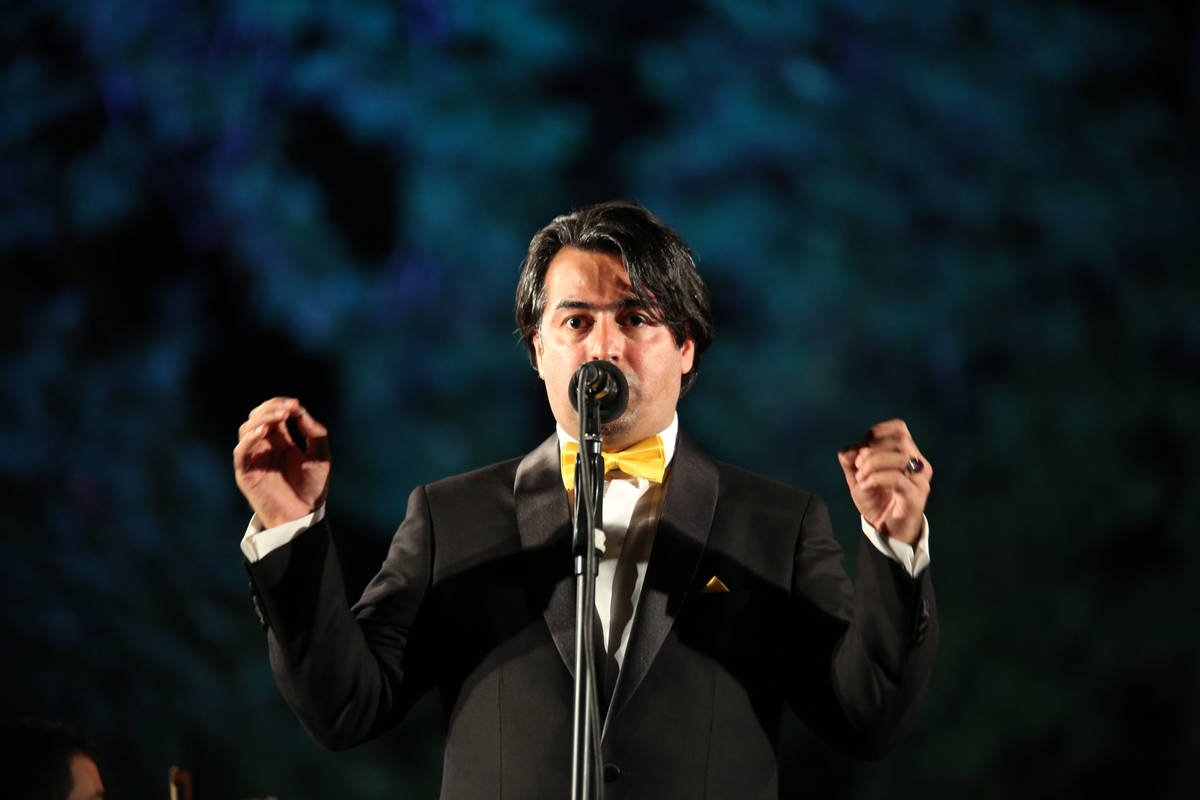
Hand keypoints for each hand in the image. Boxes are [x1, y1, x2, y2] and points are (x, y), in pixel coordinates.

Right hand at [233, 397, 330, 528]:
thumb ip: (314, 433)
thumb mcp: (321, 456)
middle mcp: (265, 446)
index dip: (281, 405)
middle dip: (270, 408)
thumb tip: (300, 411)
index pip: (274, 413)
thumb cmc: (313, 487)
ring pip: (246, 429)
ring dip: (261, 419)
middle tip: (287, 409)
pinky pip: (240, 452)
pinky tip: (263, 432)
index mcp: (281, 440)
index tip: (295, 404)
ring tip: (278, 418)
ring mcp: (254, 458)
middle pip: (257, 417)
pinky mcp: (246, 473)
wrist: (304, 515)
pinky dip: (248, 440)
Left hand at [837, 419, 930, 545]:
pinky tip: (864, 485)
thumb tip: (852, 449)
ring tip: (860, 477)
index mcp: (907, 453)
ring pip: (901, 457)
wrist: (884, 530)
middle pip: (900, 440)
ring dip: (874, 463)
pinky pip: (898, 479)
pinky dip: (876, 478)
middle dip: (873, 449)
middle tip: (858, 464)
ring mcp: (920, 480)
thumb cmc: (875, 499)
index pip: (899, 428)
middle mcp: (918, 464)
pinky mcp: (917, 497)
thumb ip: (850, 459)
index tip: (860, 448)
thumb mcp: (857, 475)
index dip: (877, 432)